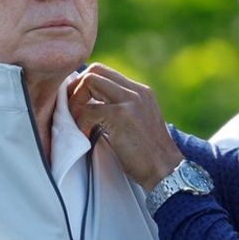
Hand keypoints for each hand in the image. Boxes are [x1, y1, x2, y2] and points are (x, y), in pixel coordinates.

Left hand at [68, 63, 182, 189]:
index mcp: (141, 92)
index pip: (106, 73)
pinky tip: (86, 136)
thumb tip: (92, 106)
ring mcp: (130, 101)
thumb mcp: (139, 122)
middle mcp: (137, 91)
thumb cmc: (148, 153)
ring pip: (90, 81)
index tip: (79, 105)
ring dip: (76, 101)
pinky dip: (81, 123)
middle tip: (72, 110)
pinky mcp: (121, 116)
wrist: (166, 169)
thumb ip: (122, 109)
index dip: (86, 85)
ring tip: (78, 122)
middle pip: (95, 70)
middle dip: (76, 88)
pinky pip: (89, 110)